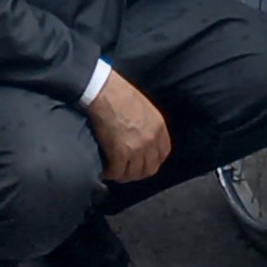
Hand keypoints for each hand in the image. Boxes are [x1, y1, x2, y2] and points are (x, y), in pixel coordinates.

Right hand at [87, 68, 172, 185]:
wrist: (104, 92)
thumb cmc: (121, 94)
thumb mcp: (145, 108)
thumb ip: (149, 126)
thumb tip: (143, 140)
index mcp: (159, 127)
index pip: (162, 154)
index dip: (151, 161)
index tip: (141, 163)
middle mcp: (151, 140)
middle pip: (149, 169)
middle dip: (137, 172)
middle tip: (126, 170)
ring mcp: (136, 148)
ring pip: (133, 173)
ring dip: (123, 174)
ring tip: (114, 171)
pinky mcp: (119, 153)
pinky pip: (117, 172)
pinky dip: (110, 173)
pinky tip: (105, 169)